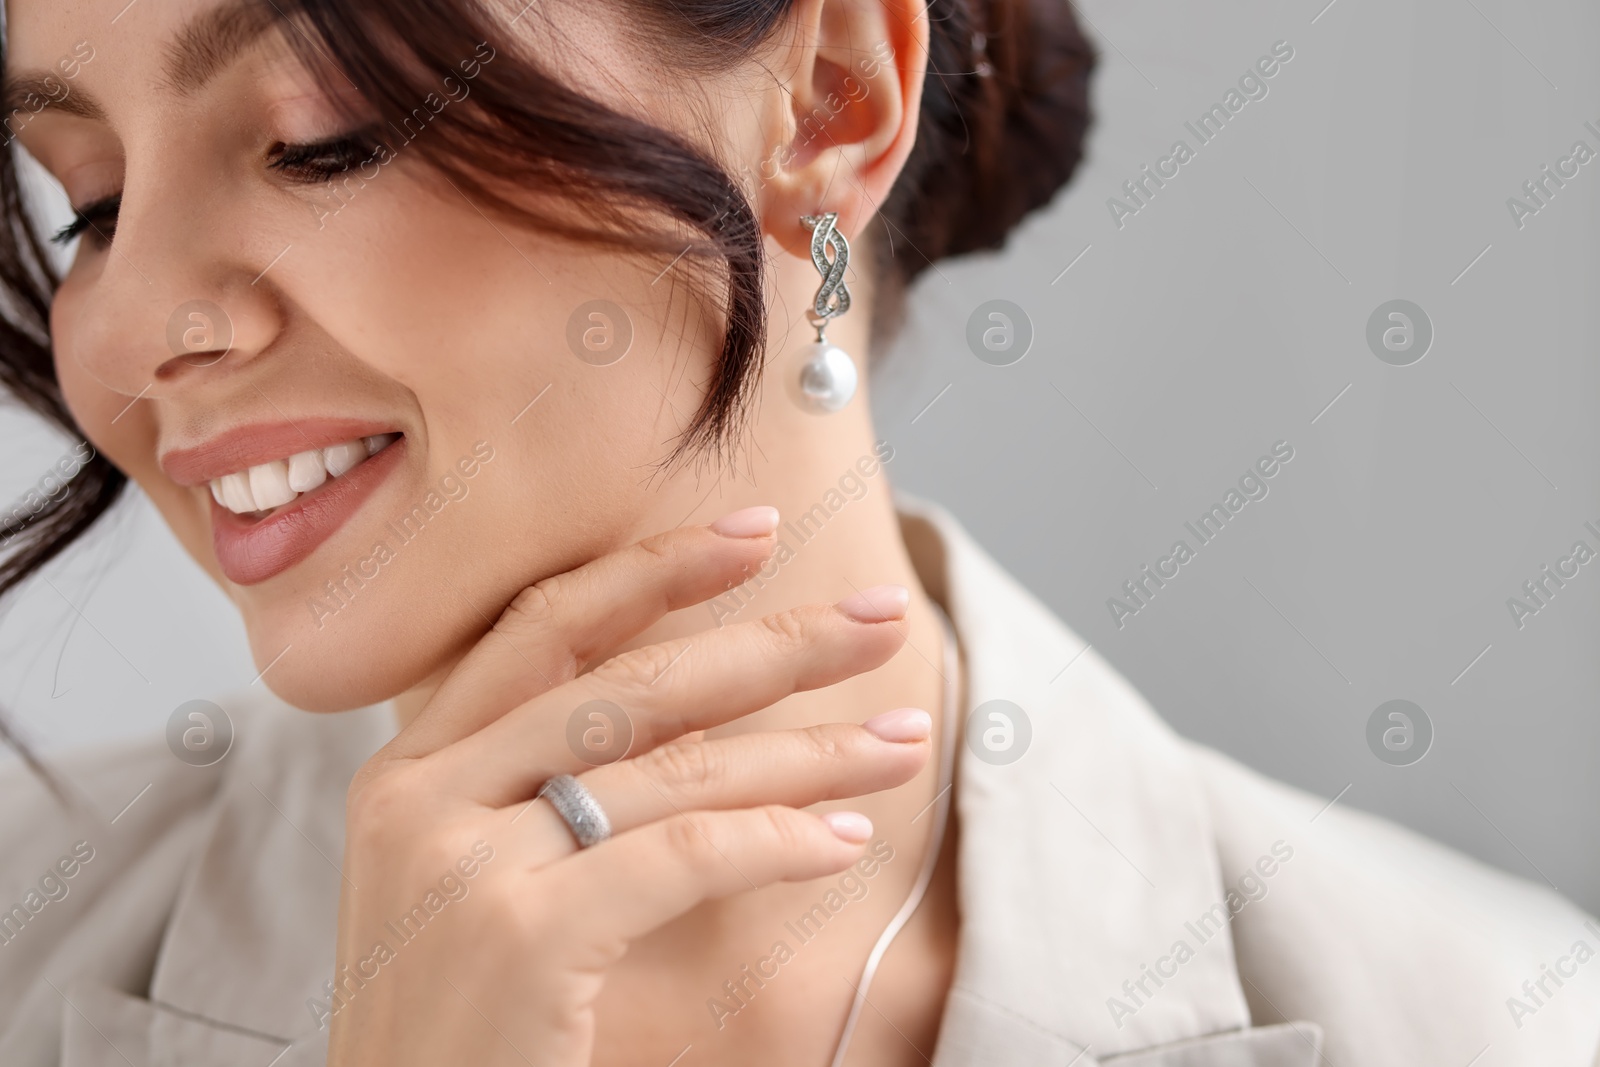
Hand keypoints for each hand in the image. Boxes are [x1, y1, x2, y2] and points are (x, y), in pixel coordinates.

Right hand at [323, 508, 930, 1066]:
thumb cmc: (458, 1029)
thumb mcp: (473, 883)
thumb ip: (541, 792)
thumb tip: (692, 719)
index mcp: (407, 769)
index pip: (542, 628)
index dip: (654, 570)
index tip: (755, 534)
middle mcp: (420, 795)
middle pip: (628, 685)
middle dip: (772, 643)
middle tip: (879, 616)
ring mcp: (461, 862)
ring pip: (672, 769)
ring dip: (808, 750)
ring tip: (900, 740)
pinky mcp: (518, 936)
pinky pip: (685, 855)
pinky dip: (778, 840)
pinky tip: (843, 838)